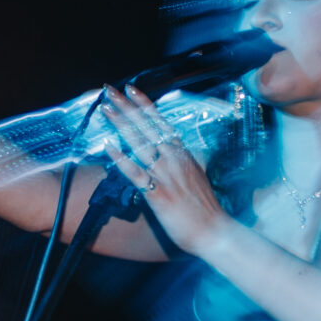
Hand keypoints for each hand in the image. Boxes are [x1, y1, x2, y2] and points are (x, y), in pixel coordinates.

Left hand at [100, 86, 231, 257]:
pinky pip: (135, 173)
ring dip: (121, 125)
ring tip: (106, 109)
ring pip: (140, 144)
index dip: (145, 104)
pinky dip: (121, 159)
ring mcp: (165, 175)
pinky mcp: (157, 194)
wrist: (214, 231)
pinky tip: (108, 146)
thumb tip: (185, 150)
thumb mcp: (200, 174)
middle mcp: (174, 159)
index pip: (161, 122)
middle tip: (109, 91)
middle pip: (147, 127)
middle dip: (127, 107)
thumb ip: (190, 160)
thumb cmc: (206, 207)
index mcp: (184, 153)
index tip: (131, 89)